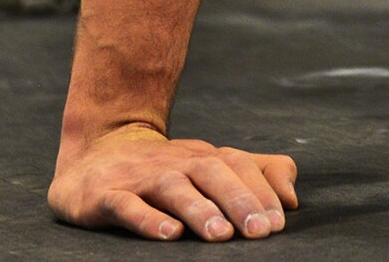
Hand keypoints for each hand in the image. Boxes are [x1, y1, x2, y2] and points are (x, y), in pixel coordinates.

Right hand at [50, 123, 297, 240]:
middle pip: (212, 174)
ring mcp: (140, 177)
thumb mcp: (211, 166)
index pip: (239, 166)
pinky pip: (127, 205)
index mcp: (203, 157)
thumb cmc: (165, 168)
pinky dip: (148, 219)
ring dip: (199, 209)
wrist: (96, 152)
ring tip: (220, 235)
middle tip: (259, 232)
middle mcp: (175, 163)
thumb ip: (257, 175)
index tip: (278, 223)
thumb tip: (292, 200)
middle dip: (239, 201)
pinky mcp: (105, 196)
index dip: (261, 192)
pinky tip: (168, 234)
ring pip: (173, 188)